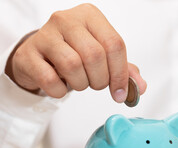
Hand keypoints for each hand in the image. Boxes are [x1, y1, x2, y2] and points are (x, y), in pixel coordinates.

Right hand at [5, 3, 145, 102]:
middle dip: (101, 80)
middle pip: (95, 55)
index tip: (120, 92)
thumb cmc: (75, 54)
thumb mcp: (103, 58)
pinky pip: (51, 80)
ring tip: (79, 82)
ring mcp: (45, 34)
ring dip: (82, 84)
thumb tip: (141, 87)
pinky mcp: (28, 53)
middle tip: (96, 84)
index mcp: (90, 16)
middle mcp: (67, 19)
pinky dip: (61, 91)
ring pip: (73, 65)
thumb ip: (124, 71)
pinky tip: (61, 85)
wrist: (39, 57)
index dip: (121, 73)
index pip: (114, 44)